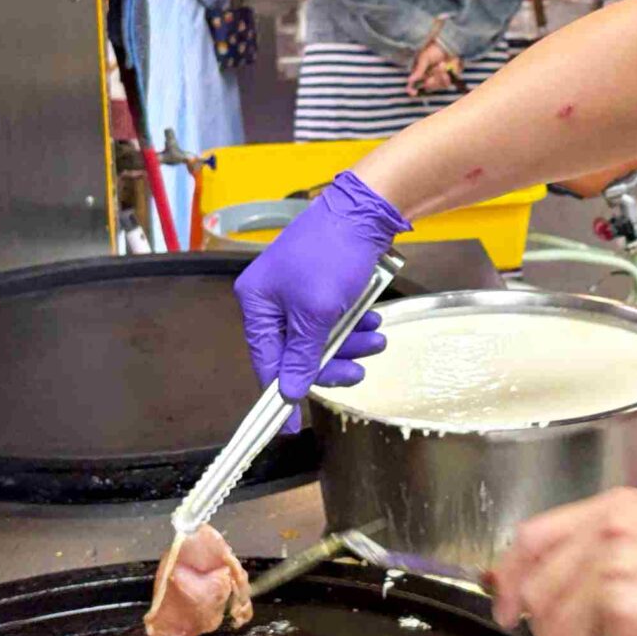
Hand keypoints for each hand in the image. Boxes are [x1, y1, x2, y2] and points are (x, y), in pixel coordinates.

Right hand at [233, 171, 408, 428]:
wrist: (366, 208)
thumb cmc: (334, 255)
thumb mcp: (318, 313)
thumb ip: (303, 356)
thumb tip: (288, 391)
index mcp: (258, 303)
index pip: (265, 361)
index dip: (281, 394)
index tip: (291, 427)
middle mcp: (271, 298)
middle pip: (297, 351)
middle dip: (332, 361)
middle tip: (361, 369)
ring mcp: (297, 289)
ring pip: (321, 336)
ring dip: (350, 342)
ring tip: (378, 339)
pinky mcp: (321, 282)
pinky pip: (334, 317)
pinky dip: (353, 322)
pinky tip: (373, 319)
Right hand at [406, 38, 461, 95]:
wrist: (448, 45)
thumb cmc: (434, 49)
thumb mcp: (424, 58)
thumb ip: (418, 70)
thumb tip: (410, 80)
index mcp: (420, 73)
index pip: (414, 85)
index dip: (412, 90)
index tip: (412, 92)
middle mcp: (428, 78)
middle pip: (428, 87)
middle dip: (432, 80)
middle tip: (436, 68)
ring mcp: (438, 79)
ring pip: (438, 86)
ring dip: (440, 76)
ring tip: (442, 64)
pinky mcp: (448, 79)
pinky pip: (446, 83)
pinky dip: (446, 76)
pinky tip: (447, 67)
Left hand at [488, 490, 636, 635]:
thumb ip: (604, 554)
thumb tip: (544, 588)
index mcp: (614, 509)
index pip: (530, 538)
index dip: (510, 579)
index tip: (507, 607)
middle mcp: (607, 533)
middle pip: (540, 598)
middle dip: (570, 634)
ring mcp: (613, 571)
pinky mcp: (625, 613)